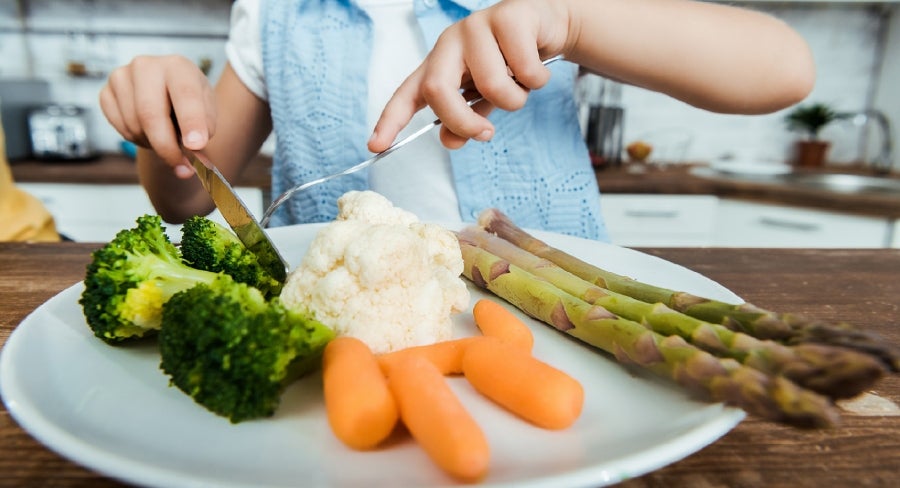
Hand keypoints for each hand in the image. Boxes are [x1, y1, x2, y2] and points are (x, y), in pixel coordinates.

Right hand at [99, 55, 216, 177]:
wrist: (167, 96)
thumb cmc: (189, 105)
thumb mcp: (207, 114)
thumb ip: (204, 133)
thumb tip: (193, 156)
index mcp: (178, 66)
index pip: (185, 94)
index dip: (191, 122)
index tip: (196, 145)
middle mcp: (146, 66)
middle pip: (150, 113)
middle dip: (166, 146)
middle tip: (181, 166)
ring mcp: (121, 77)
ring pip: (134, 124)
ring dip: (152, 143)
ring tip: (166, 139)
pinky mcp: (105, 92)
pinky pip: (119, 128)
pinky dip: (136, 139)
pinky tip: (148, 132)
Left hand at [369, 0, 567, 151]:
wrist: (547, 25)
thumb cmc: (510, 63)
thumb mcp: (483, 99)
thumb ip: (466, 120)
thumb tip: (451, 141)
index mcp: (438, 64)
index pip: (407, 94)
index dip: (390, 121)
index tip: (376, 146)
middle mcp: (450, 42)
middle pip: (437, 89)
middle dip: (462, 120)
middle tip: (486, 133)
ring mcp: (476, 26)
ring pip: (491, 84)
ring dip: (515, 98)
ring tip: (522, 84)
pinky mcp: (507, 17)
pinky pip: (524, 69)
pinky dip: (537, 79)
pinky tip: (537, 65)